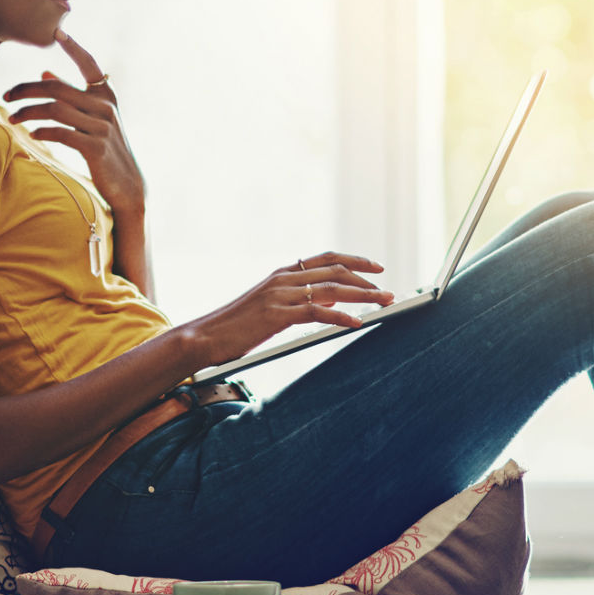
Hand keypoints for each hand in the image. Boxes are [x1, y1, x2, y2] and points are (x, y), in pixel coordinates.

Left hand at [2, 31, 145, 212]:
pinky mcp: (95, 147)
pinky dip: (42, 132)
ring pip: (54, 109)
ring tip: (12, 118)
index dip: (74, 47)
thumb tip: (45, 72)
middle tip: (6, 96)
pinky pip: (60, 133)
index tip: (57, 32)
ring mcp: (102, 126)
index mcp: (106, 94)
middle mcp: (105, 106)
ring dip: (27, 112)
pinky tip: (31, 135)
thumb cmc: (106, 148)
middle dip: (26, 89)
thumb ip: (73, 96)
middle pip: (57, 87)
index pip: (88, 64)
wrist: (128, 184)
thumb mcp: (94, 118)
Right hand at [179, 252, 394, 365]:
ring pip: (332, 290)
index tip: (377, 267)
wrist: (205, 336)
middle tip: (388, 291)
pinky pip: (317, 313)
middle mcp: (284, 279)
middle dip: (367, 280)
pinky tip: (357, 323)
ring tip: (384, 303)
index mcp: (283, 274)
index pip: (327, 259)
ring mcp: (281, 295)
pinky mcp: (277, 315)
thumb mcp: (270, 307)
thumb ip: (298, 301)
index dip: (355, 260)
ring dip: (363, 296)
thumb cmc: (236, 326)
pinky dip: (341, 317)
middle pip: (336, 271)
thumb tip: (329, 302)